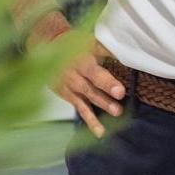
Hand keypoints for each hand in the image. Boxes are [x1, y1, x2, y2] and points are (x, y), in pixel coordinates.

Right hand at [31, 12, 125, 136]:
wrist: (46, 48)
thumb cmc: (73, 44)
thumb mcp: (88, 42)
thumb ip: (106, 50)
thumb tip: (128, 53)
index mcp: (81, 59)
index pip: (95, 70)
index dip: (107, 80)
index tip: (119, 89)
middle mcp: (74, 74)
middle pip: (91, 84)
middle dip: (105, 92)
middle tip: (120, 100)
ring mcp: (70, 86)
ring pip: (87, 97)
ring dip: (102, 105)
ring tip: (117, 113)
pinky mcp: (68, 96)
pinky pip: (81, 109)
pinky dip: (90, 120)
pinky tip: (100, 132)